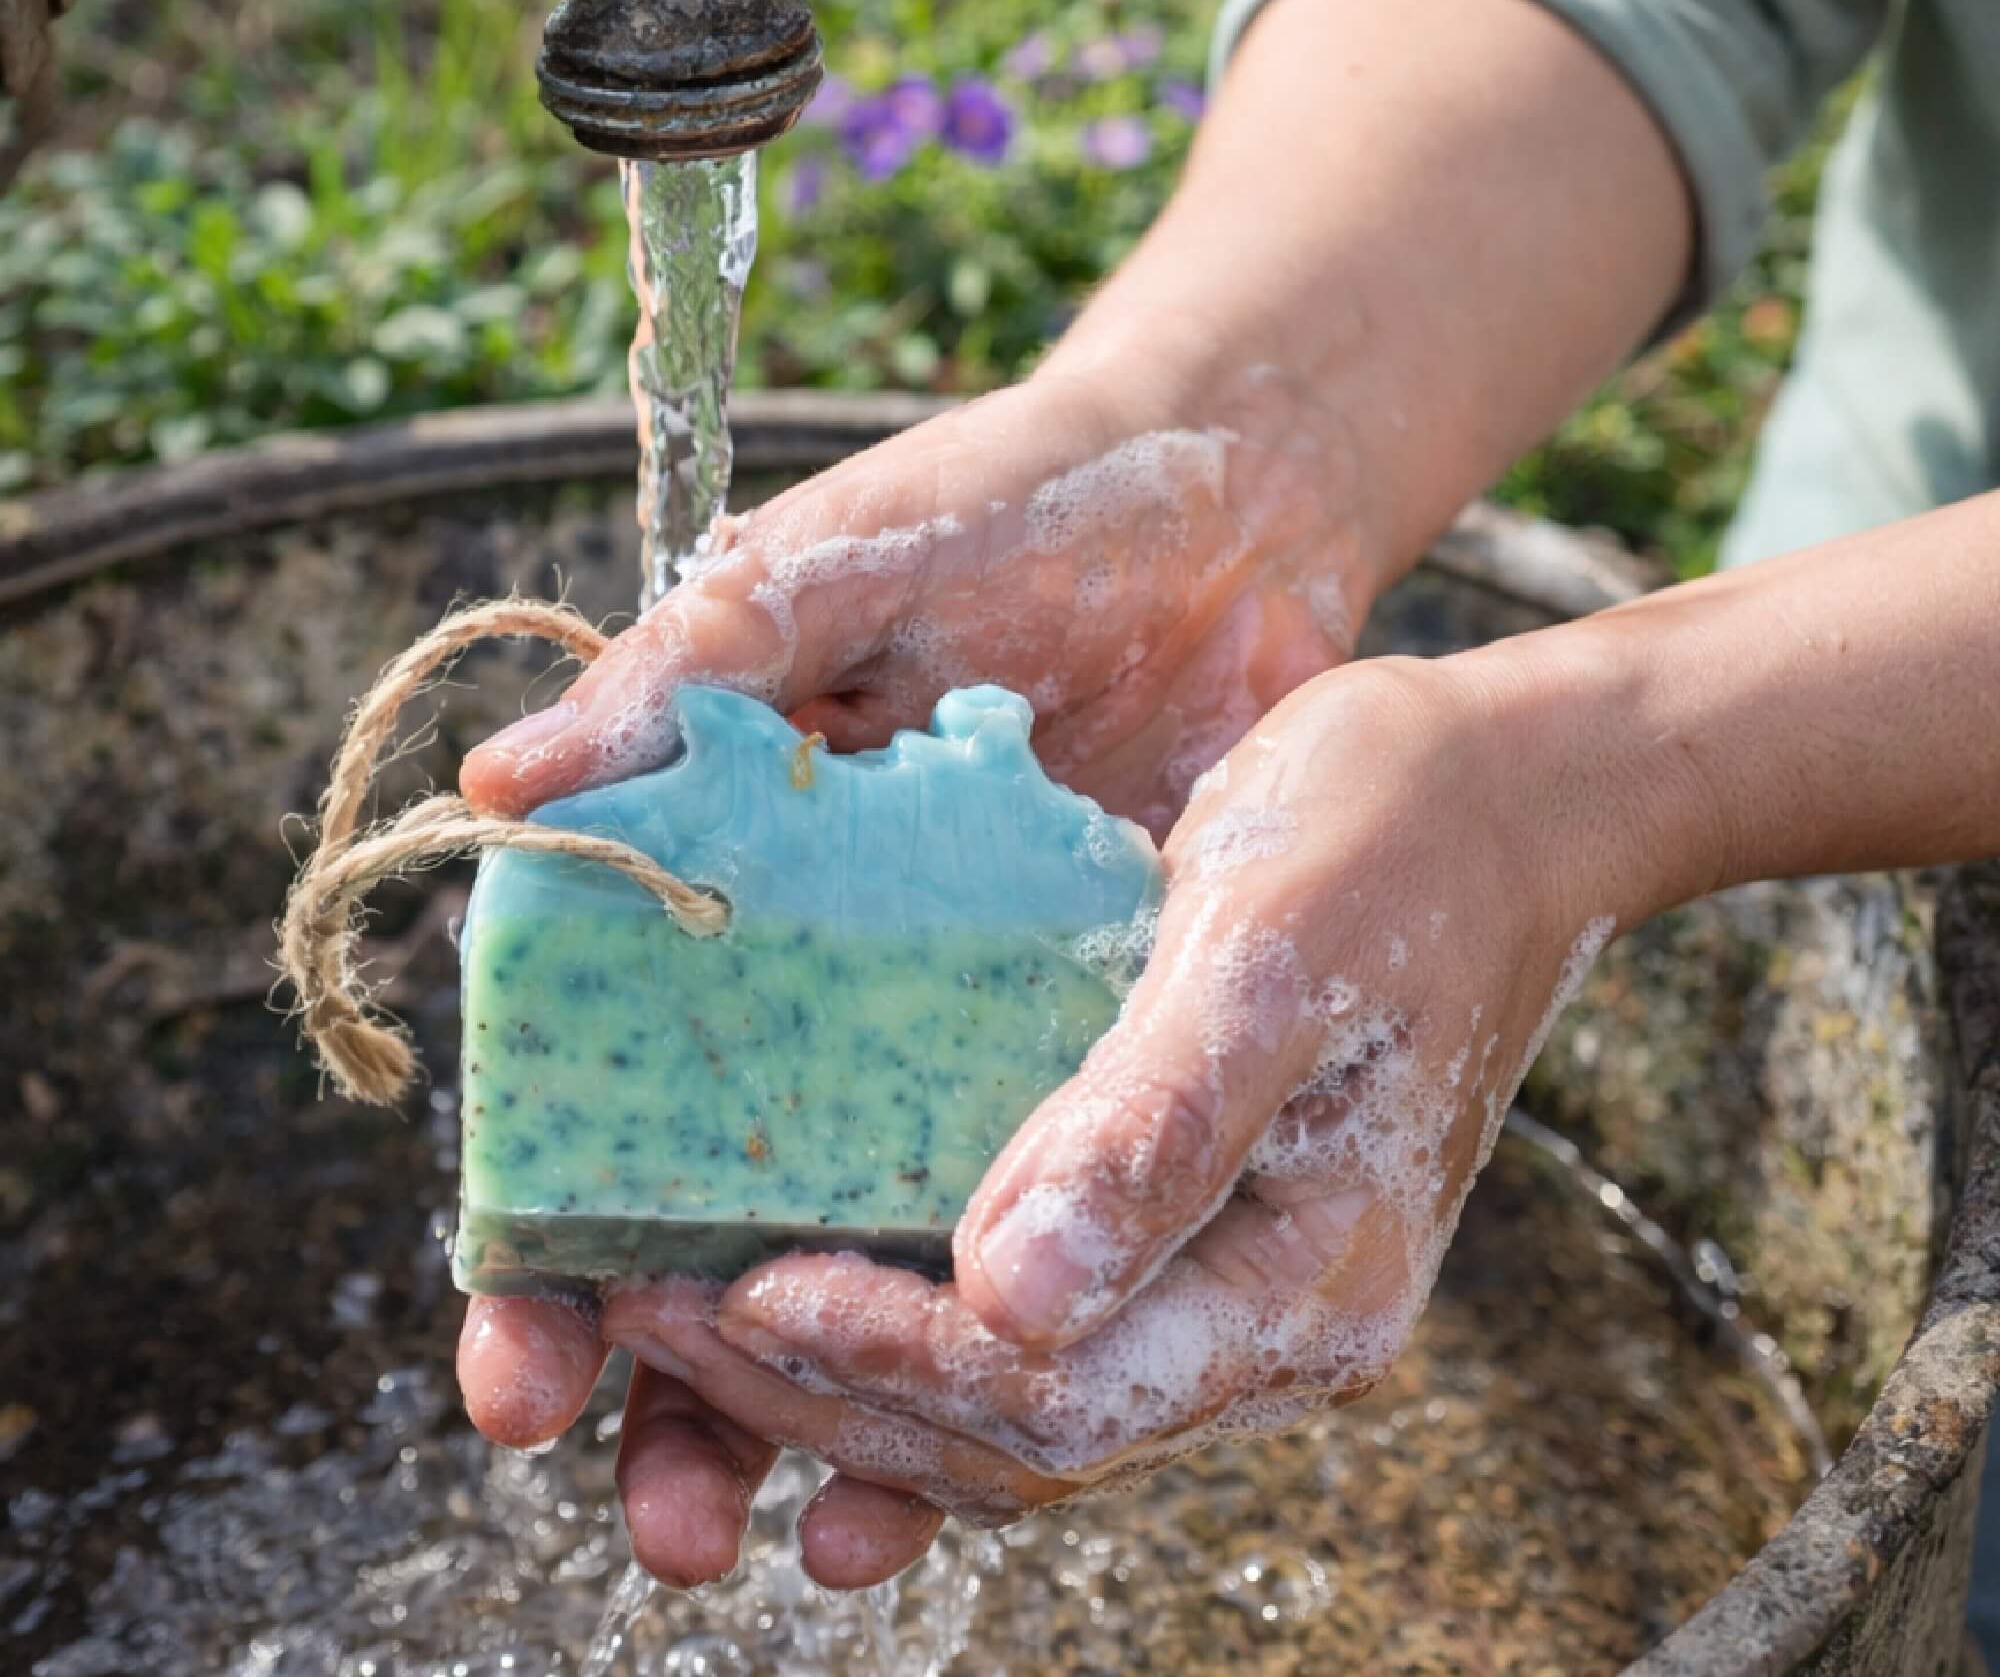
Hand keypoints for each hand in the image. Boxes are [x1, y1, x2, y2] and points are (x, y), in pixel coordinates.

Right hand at [455, 356, 1370, 1585]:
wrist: (1223, 493)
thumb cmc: (1004, 503)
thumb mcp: (834, 570)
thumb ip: (681, 672)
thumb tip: (493, 791)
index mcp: (712, 871)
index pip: (586, 1095)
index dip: (539, 1240)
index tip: (523, 1374)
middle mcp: (816, 968)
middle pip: (706, 1211)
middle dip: (672, 1377)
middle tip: (663, 1520)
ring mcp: (950, 1007)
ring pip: (857, 1238)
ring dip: (821, 1399)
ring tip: (789, 1537)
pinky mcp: (1085, 1017)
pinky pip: (1025, 1189)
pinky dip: (993, 1314)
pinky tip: (979, 1438)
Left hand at [595, 647, 1649, 1535]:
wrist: (1504, 792)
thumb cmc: (1392, 836)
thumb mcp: (1267, 955)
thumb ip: (1155, 1127)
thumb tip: (1008, 1301)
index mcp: (1304, 1283)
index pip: (1056, 1395)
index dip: (881, 1360)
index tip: (729, 1287)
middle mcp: (1269, 1320)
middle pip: (1017, 1433)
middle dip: (822, 1388)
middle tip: (646, 1304)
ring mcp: (1232, 1284)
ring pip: (1012, 1400)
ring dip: (844, 1374)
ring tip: (679, 1302)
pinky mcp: (1193, 1223)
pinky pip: (1034, 1322)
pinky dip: (907, 1322)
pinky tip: (799, 1291)